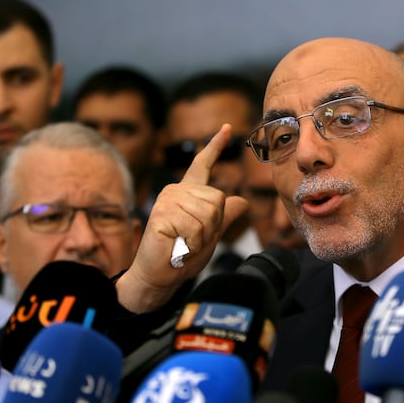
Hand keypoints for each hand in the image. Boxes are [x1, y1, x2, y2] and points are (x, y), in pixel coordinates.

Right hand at [116, 124, 248, 311]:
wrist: (160, 275)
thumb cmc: (183, 256)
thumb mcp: (211, 234)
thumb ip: (225, 216)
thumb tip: (243, 201)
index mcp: (189, 193)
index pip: (203, 164)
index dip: (216, 146)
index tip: (228, 127)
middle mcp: (177, 191)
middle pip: (218, 199)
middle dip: (212, 226)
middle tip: (192, 238)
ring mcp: (168, 200)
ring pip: (209, 213)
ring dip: (201, 235)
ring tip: (184, 241)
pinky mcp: (162, 213)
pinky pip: (195, 226)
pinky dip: (191, 242)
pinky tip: (178, 245)